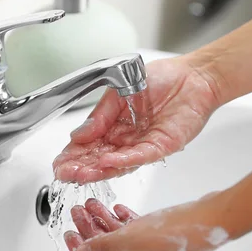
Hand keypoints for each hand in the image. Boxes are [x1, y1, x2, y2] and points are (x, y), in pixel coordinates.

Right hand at [53, 56, 222, 183]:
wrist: (193, 76)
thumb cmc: (160, 80)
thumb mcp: (118, 93)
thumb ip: (100, 115)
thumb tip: (78, 135)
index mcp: (114, 127)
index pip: (89, 146)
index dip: (73, 156)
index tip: (59, 163)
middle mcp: (127, 141)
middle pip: (100, 159)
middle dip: (80, 168)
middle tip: (64, 174)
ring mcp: (143, 146)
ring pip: (118, 163)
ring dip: (98, 169)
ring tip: (80, 173)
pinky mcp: (162, 146)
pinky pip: (142, 156)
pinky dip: (125, 160)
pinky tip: (109, 162)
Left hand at [64, 197, 228, 250]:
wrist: (213, 217)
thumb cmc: (180, 232)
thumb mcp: (134, 238)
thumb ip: (105, 246)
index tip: (68, 234)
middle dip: (89, 230)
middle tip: (77, 212)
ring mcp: (152, 250)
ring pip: (120, 237)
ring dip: (103, 220)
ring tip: (92, 204)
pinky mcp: (160, 235)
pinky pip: (135, 229)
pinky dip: (122, 218)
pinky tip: (117, 207)